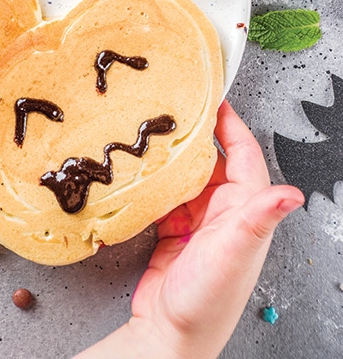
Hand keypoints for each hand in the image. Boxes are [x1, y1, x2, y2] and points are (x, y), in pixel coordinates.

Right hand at [73, 100, 303, 358]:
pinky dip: (157, 180)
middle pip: (213, 160)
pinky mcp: (175, 232)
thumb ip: (258, 219)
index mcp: (245, 212)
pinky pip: (168, 195)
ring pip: (189, 176)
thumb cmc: (206, 301)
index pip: (244, 155)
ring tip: (156, 133)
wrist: (170, 337)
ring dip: (175, 156)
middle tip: (176, 107)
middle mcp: (226, 214)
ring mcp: (200, 223)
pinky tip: (143, 170)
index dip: (231, 124)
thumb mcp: (233, 253)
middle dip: (197, 133)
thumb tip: (291, 194)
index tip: (215, 98)